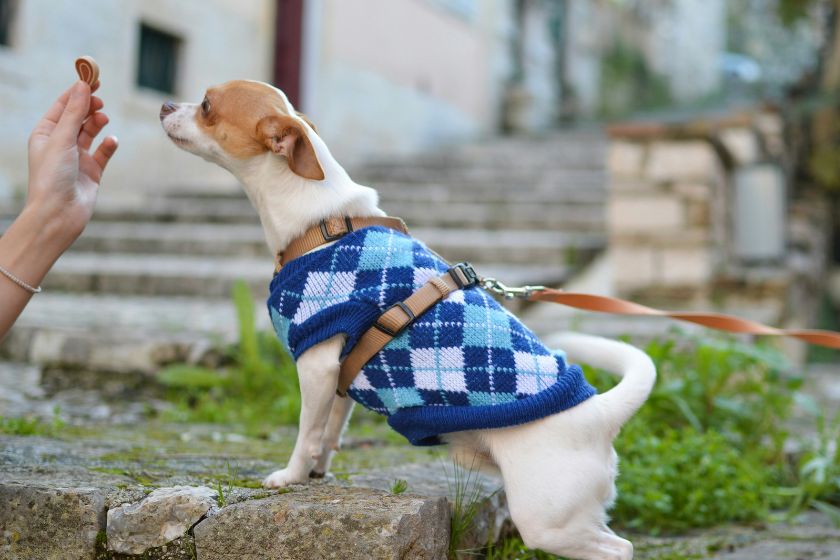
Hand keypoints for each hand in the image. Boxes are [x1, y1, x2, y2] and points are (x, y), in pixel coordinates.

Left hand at [26, 80, 117, 248]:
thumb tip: (83, 86)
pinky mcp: (93, 172)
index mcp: (46, 134)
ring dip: (98, 124)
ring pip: (91, 133)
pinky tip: (112, 142)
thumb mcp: (62, 139)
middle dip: (89, 107)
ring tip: (103, 120)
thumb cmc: (52, 177)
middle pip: (78, 117)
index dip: (76, 92)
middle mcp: (61, 144)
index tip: (92, 79)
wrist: (59, 213)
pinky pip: (104, 153)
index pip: (62, 106)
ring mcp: (77, 158)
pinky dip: (109, 145)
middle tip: (100, 100)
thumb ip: (75, 112)